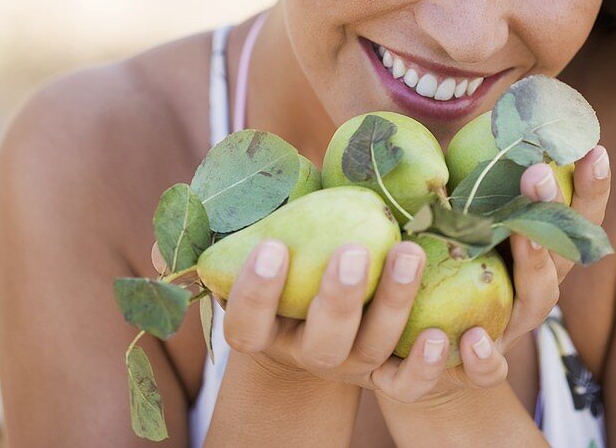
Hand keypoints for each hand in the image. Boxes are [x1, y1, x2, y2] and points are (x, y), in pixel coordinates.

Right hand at [153, 234, 460, 402]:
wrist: (313, 310)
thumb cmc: (277, 260)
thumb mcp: (246, 243)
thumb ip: (214, 234)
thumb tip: (169, 235)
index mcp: (261, 331)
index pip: (246, 324)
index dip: (255, 292)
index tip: (271, 246)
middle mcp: (305, 352)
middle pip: (322, 341)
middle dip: (337, 299)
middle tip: (353, 251)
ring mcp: (351, 363)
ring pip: (372, 349)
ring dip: (394, 304)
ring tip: (409, 250)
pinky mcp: (388, 369)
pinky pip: (410, 382)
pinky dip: (428, 365)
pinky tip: (446, 332)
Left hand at [424, 144, 610, 401]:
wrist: (415, 352)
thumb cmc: (440, 267)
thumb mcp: (449, 223)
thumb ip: (452, 189)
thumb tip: (433, 148)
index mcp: (534, 251)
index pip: (574, 217)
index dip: (589, 188)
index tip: (593, 148)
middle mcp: (534, 289)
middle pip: (562, 250)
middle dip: (554, 210)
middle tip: (538, 174)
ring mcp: (512, 328)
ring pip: (537, 299)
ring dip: (532, 261)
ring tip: (524, 232)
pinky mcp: (478, 368)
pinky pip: (490, 368)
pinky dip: (484, 356)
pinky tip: (472, 337)